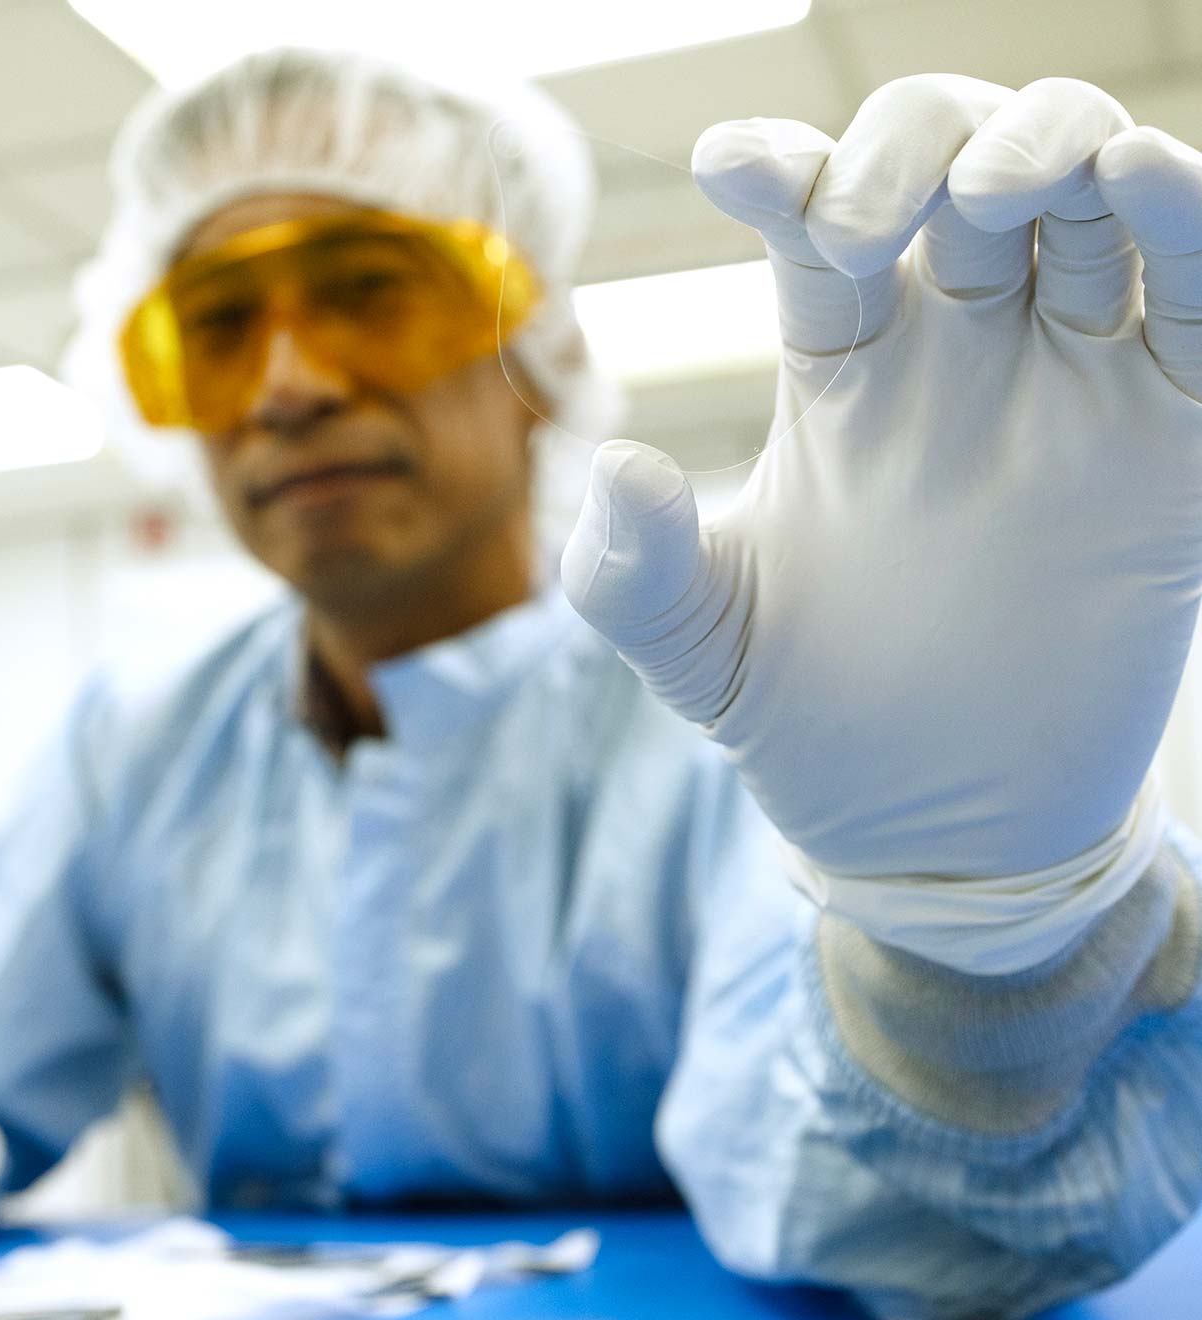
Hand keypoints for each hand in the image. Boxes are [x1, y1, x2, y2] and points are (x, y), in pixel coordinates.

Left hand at [562, 76, 1201, 969]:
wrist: (932, 824)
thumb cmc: (802, 720)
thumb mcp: (694, 651)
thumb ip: (632, 572)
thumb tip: (619, 466)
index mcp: (842, 375)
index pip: (818, 222)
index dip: (784, 168)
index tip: (729, 169)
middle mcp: (957, 356)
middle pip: (956, 167)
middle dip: (917, 143)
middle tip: (867, 225)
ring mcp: (1069, 388)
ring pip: (1087, 198)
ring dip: (1052, 146)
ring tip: (999, 190)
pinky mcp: (1168, 445)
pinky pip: (1196, 305)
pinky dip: (1189, 224)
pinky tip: (1143, 175)